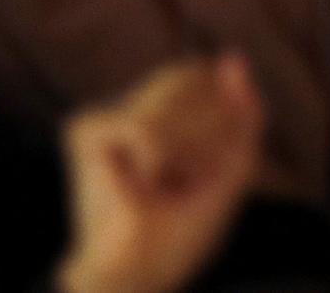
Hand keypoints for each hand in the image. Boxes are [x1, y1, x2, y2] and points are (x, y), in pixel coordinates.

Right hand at [58, 54, 264, 292]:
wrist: (135, 277)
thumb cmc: (178, 236)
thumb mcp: (229, 175)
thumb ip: (242, 120)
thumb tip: (235, 58)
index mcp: (155, 120)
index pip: (192, 77)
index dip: (218, 108)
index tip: (206, 160)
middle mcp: (125, 111)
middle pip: (185, 82)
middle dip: (205, 138)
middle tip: (182, 182)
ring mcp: (103, 118)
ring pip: (170, 109)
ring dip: (185, 156)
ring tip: (163, 187)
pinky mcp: (87, 131)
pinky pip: (147, 132)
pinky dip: (160, 163)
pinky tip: (144, 183)